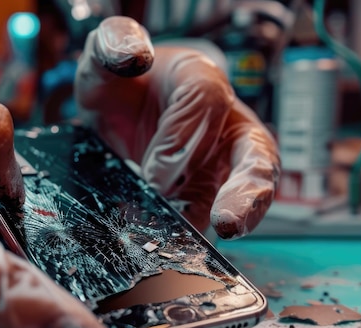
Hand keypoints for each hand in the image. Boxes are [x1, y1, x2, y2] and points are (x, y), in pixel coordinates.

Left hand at [75, 16, 280, 238]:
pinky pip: (204, 215)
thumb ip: (114, 45)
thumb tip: (133, 56)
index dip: (182, 136)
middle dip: (249, 189)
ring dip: (232, 220)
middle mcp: (219, 125)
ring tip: (211, 244)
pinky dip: (193, 233)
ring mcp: (212, 164)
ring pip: (242, 193)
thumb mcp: (104, 54)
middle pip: (256, 154)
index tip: (150, 168)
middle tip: (230, 222)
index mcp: (200, 79)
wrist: (110, 112)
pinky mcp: (197, 193)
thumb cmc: (116, 81)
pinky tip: (177, 248)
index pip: (208, 100)